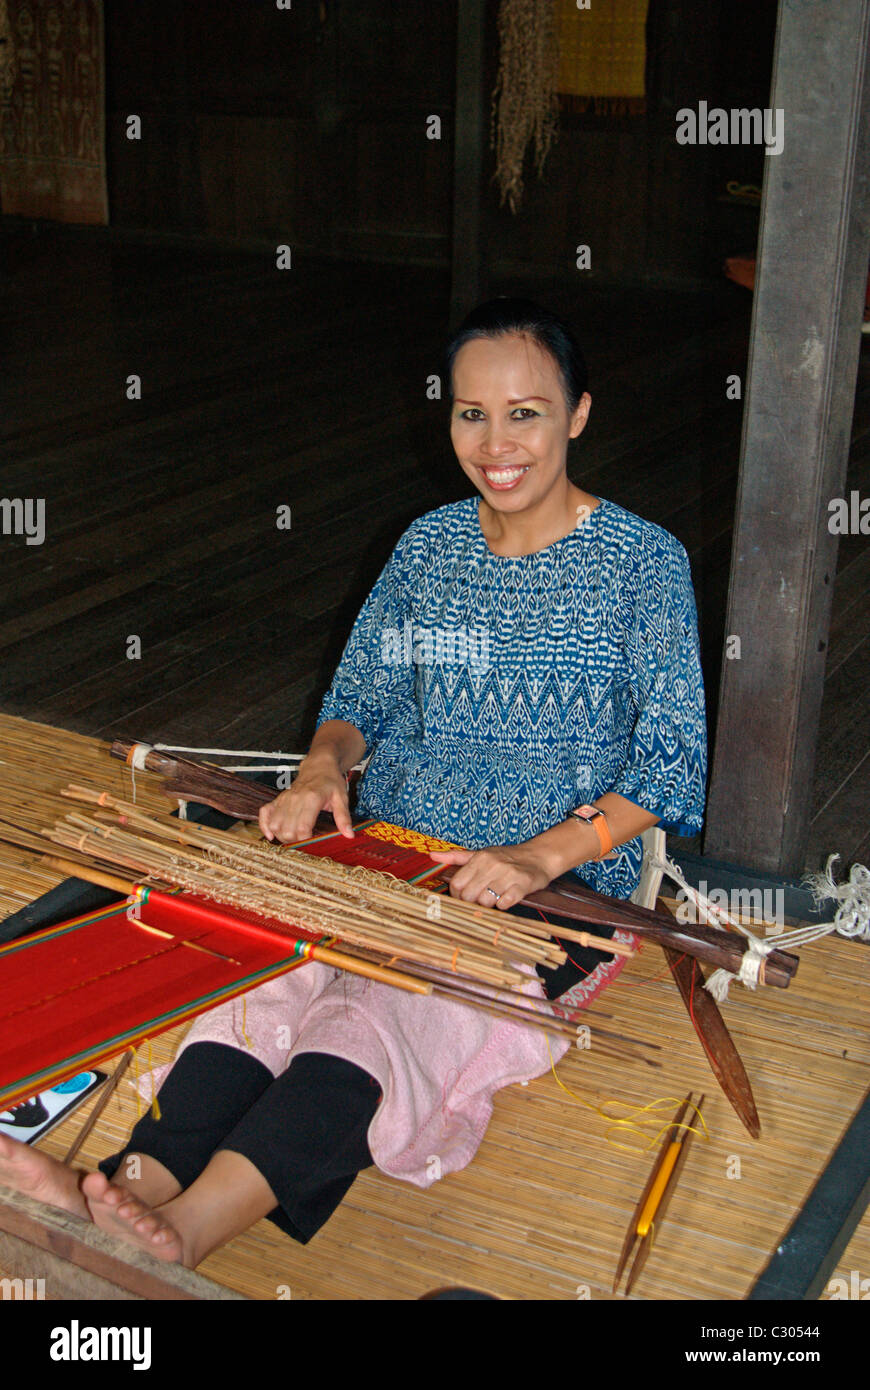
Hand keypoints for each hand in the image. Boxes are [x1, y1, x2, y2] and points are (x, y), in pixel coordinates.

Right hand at [258, 753, 354, 842]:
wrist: (318, 765)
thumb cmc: (331, 781)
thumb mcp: (342, 798)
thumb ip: (343, 818)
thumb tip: (349, 835)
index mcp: (312, 799)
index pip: (303, 828)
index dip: (306, 841)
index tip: (313, 843)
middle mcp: (295, 799)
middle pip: (287, 830)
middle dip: (295, 841)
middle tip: (305, 841)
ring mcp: (284, 799)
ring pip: (275, 825)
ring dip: (282, 836)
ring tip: (294, 838)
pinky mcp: (278, 799)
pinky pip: (264, 813)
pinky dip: (265, 826)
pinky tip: (272, 834)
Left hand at [428, 843, 553, 909]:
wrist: (539, 856)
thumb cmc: (507, 857)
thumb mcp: (481, 853)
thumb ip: (456, 857)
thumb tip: (432, 856)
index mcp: (480, 858)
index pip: (457, 884)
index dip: (458, 896)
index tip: (465, 898)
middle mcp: (492, 864)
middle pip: (469, 895)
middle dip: (472, 903)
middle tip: (480, 900)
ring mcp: (508, 874)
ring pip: (485, 901)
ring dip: (488, 905)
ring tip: (495, 898)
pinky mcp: (522, 885)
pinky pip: (504, 903)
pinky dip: (503, 905)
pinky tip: (506, 898)